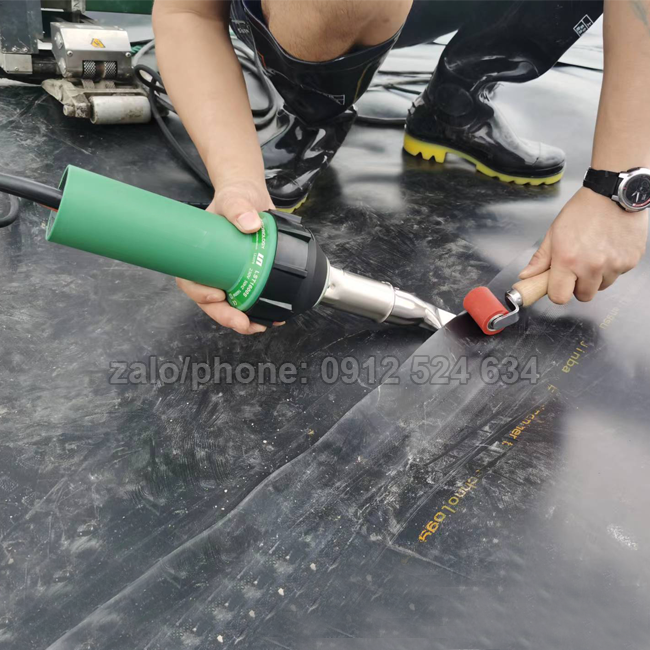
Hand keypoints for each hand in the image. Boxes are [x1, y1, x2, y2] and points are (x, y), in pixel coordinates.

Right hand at [176, 179, 280, 334]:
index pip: (190, 281)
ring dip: (243, 320)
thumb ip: (239, 207)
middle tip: (244, 323)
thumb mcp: (234, 198)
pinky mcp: (246, 279)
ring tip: (260, 325)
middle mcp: (210, 270)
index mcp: (197, 255)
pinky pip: (247, 300)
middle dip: (226, 316)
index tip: (217, 296)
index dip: (200, 294)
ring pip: (229, 306)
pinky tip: (271, 318)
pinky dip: (258, 311)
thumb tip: (250, 222)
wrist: (251, 198)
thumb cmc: (234, 198)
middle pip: (210, 302)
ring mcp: (228, 277)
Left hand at [519, 186, 647, 303]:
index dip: (558, 292)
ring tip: (595, 253)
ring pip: (602, 286)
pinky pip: (618, 275)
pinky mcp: (631, 261)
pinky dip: (613, 266)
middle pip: (583, 296)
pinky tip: (609, 248)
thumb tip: (526, 276)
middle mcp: (592, 266)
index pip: (559, 297)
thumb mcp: (554, 233)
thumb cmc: (582, 210)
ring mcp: (614, 265)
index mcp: (568, 260)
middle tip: (578, 267)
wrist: (614, 193)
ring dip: (597, 277)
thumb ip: (540, 259)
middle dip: (578, 286)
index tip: (559, 284)